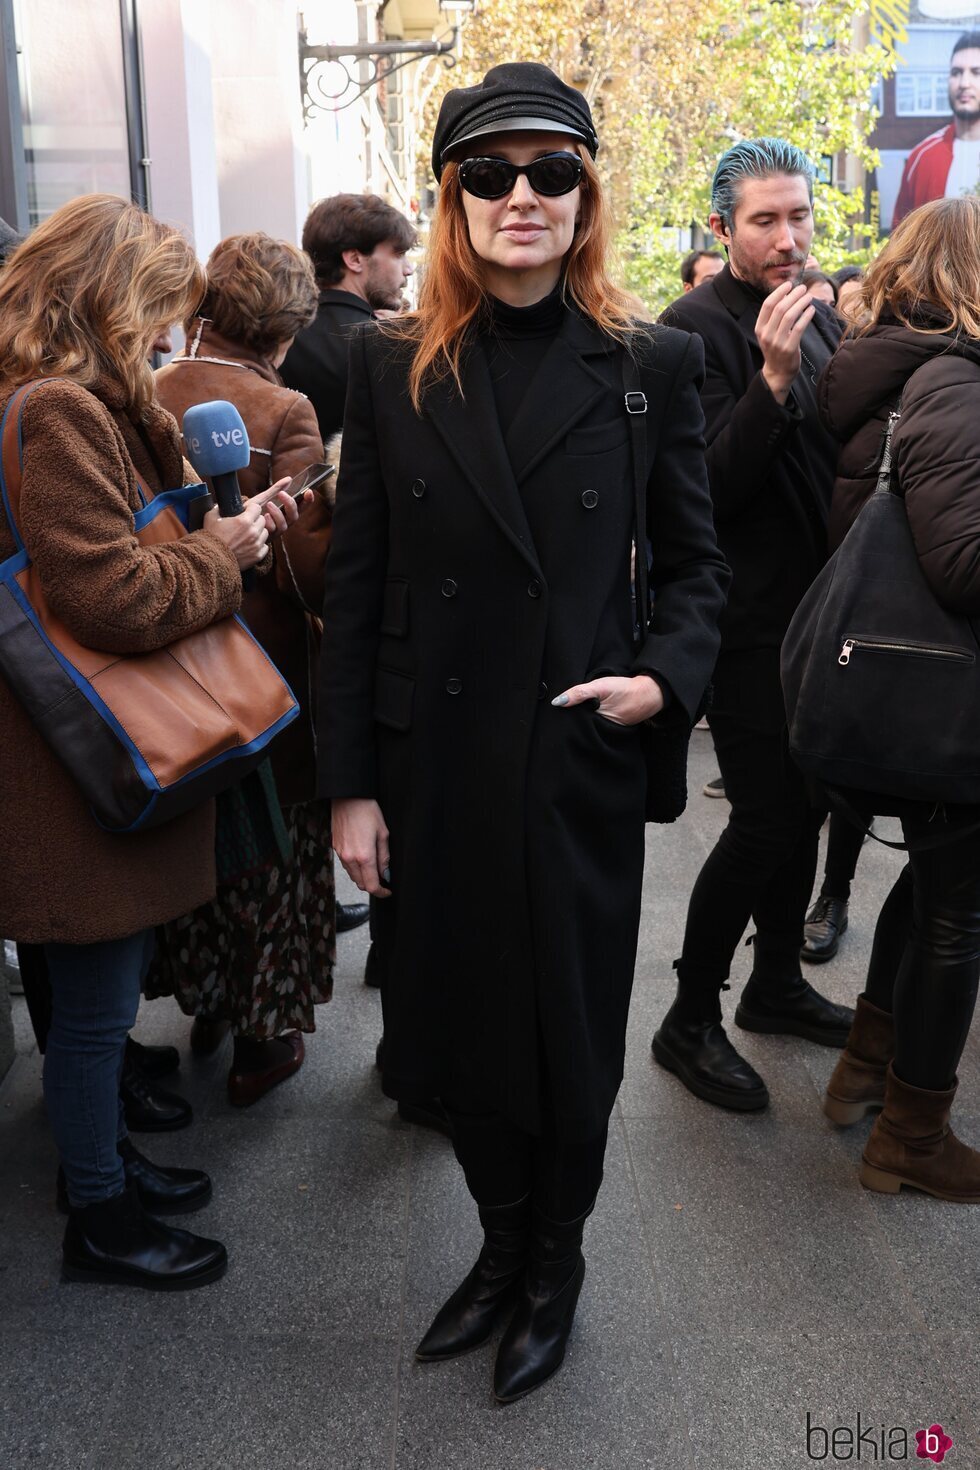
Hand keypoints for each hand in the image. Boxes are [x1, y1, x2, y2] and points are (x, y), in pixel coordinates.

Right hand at [201, 480, 311, 569]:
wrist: (212, 560)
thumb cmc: (211, 539)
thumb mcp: (210, 518)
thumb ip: (217, 508)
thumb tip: (220, 505)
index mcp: (244, 521)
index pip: (257, 508)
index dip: (251, 509)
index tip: (247, 512)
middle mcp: (253, 532)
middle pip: (262, 520)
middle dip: (256, 520)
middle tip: (247, 524)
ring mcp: (257, 544)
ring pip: (265, 533)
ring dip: (258, 532)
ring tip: (248, 535)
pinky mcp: (258, 555)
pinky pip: (265, 547)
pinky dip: (259, 545)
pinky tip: (250, 545)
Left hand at [254, 478, 313, 536]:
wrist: (236, 523)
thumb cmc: (251, 511)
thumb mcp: (264, 498)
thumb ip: (276, 489)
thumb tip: (289, 478)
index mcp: (284, 513)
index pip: (300, 507)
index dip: (307, 501)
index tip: (309, 491)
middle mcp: (283, 522)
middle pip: (294, 516)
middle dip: (290, 504)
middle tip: (282, 494)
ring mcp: (276, 530)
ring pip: (284, 524)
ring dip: (278, 513)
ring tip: (269, 504)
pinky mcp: (269, 537)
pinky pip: (273, 531)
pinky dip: (270, 522)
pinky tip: (264, 517)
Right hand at [331, 797, 390, 897]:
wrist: (348, 797)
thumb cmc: (367, 811)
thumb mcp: (383, 834)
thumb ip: (384, 857)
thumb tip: (385, 873)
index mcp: (364, 856)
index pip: (372, 885)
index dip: (381, 892)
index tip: (387, 891)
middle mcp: (350, 858)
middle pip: (361, 884)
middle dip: (373, 885)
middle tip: (383, 878)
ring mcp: (341, 854)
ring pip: (353, 876)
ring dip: (363, 876)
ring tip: (373, 866)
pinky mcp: (336, 848)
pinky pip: (346, 865)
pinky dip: (355, 867)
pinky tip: (362, 857)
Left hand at [551, 674, 663, 725]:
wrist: (648, 693)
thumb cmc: (624, 689)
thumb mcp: (600, 687)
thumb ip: (579, 693)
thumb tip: (557, 702)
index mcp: (595, 722)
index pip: (573, 724)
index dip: (564, 719)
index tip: (556, 715)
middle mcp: (601, 730)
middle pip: (580, 727)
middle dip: (572, 722)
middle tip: (563, 714)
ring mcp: (607, 730)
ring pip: (589, 727)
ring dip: (582, 722)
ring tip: (574, 715)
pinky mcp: (613, 728)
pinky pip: (599, 727)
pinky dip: (594, 722)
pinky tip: (591, 716)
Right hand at [756, 281, 814, 403]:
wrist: (778, 372)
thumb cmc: (776, 348)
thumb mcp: (769, 333)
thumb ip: (774, 317)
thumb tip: (787, 294)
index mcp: (760, 328)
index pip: (767, 305)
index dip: (779, 292)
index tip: (789, 284)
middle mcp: (767, 334)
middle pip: (780, 308)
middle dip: (793, 295)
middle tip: (803, 288)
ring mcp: (777, 342)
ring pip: (790, 316)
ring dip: (801, 303)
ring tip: (809, 296)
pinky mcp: (789, 348)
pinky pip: (799, 328)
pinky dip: (806, 316)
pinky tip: (812, 310)